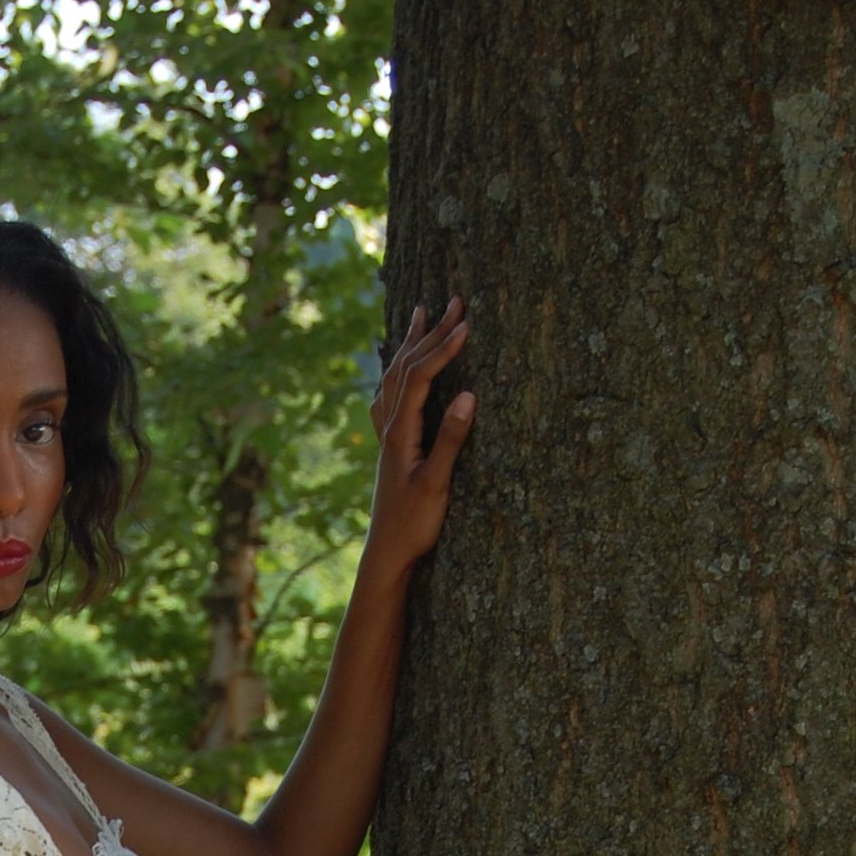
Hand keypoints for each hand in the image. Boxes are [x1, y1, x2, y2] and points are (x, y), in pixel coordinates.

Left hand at [366, 297, 475, 576]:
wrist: (386, 554)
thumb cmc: (413, 525)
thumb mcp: (437, 485)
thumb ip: (451, 440)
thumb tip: (468, 395)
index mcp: (401, 434)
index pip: (420, 378)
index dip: (442, 348)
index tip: (466, 323)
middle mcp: (389, 429)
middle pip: (406, 368)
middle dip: (431, 333)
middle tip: (454, 301)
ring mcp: (387, 436)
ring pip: (394, 377)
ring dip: (411, 343)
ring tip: (422, 313)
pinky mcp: (391, 447)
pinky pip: (389, 395)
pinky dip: (398, 371)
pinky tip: (398, 368)